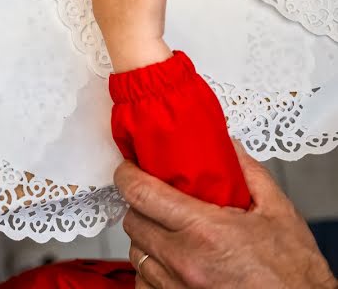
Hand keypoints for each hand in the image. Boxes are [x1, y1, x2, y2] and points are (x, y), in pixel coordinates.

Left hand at [118, 142, 336, 288]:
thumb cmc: (294, 272)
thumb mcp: (278, 212)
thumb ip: (248, 173)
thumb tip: (227, 146)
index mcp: (204, 230)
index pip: (140, 193)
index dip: (127, 175)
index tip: (130, 168)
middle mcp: (183, 260)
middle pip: (133, 220)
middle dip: (140, 205)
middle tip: (158, 200)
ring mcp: (176, 285)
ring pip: (136, 252)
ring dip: (147, 238)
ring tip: (171, 233)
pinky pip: (143, 281)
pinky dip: (151, 269)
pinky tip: (173, 262)